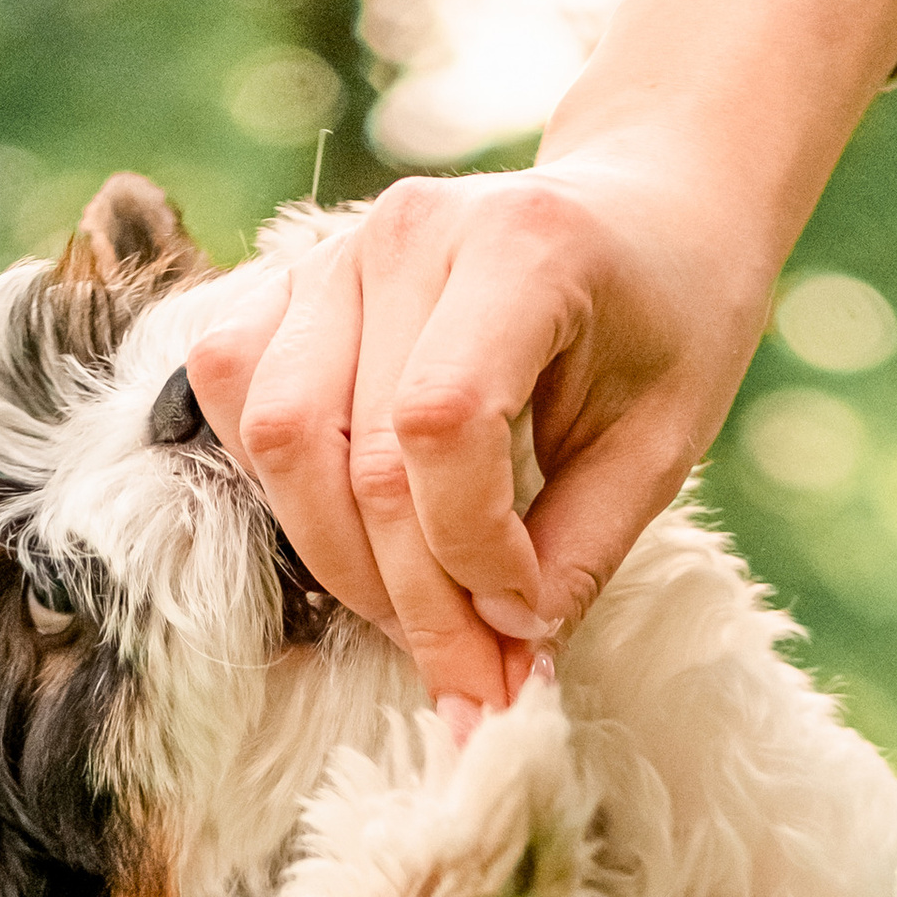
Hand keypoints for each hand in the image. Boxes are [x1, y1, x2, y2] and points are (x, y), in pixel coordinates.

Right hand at [184, 0, 896, 724]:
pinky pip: (231, 389)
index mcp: (522, 246)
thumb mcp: (660, 446)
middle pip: (355, 455)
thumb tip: (501, 664)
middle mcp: (408, 232)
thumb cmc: (665, 328)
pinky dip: (280, 485)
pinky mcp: (289, 279)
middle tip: (475, 680)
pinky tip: (357, 534)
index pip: (441, 426)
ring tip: (418, 616)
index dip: (471, 553)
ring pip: (276, 436)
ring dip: (339, 560)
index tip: (528, 619)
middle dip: (413, 600)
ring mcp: (335, 248)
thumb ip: (579, 553)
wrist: (640, 215)